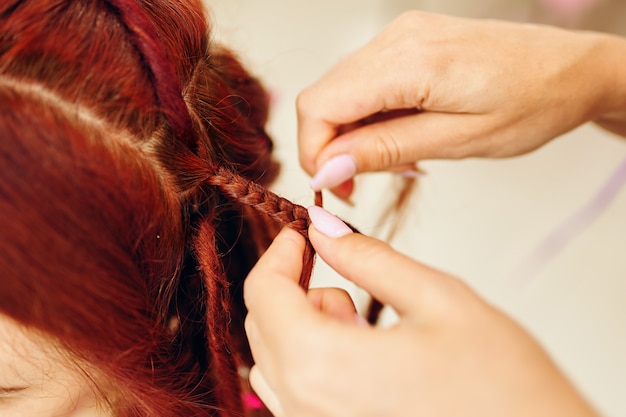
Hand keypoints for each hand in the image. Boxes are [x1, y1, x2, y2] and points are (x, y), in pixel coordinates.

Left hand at [244, 208, 598, 416]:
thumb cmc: (502, 386)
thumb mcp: (438, 299)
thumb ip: (369, 260)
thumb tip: (323, 230)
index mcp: (322, 366)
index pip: (263, 293)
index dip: (279, 252)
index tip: (302, 232)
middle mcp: (304, 406)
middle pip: (262, 325)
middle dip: (293, 285)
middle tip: (341, 268)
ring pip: (276, 359)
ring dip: (305, 324)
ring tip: (364, 321)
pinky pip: (295, 390)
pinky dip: (313, 358)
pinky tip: (364, 354)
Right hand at [297, 11, 625, 197]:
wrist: (570, 68)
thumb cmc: (532, 104)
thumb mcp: (457, 141)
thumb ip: (384, 150)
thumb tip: (325, 167)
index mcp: (409, 61)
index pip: (320, 105)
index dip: (315, 152)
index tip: (337, 188)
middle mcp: (396, 38)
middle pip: (323, 96)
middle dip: (331, 147)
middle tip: (365, 181)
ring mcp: (401, 34)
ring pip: (340, 90)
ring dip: (351, 133)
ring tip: (396, 158)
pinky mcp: (407, 40)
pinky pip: (364, 81)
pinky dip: (369, 115)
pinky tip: (401, 132)